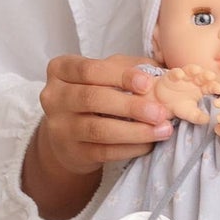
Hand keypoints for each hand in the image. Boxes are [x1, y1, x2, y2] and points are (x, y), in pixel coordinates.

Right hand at [23, 56, 171, 219]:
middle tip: (160, 112)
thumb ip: (130, 67)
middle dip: (131, 106)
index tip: (148, 83)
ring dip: (135, 131)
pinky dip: (130, 148)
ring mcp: (60, 127)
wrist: (69, 134)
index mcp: (60, 69)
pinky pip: (104, 152)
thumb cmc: (94, 94)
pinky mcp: (72, 153)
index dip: (120, 76)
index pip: (89, 70)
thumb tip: (166, 72)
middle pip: (92, 99)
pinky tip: (149, 144)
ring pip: (98, 129)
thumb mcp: (106, 74)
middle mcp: (53, 97)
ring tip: (162, 130)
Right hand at [153, 63, 219, 125]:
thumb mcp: (189, 113)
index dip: (215, 87)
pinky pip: (174, 73)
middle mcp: (194, 80)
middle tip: (212, 76)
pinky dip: (177, 73)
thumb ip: (198, 116)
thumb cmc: (179, 106)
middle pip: (202, 76)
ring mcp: (183, 77)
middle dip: (207, 75)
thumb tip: (208, 120)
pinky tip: (179, 75)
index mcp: (201, 88)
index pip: (211, 86)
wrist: (162, 103)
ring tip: (197, 71)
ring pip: (190, 70)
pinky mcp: (171, 76)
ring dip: (193, 69)